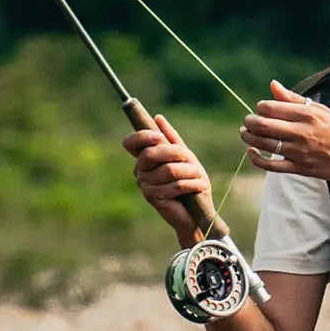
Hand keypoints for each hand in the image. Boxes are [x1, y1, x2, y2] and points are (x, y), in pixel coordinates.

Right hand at [123, 112, 212, 233]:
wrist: (198, 213)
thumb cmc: (191, 183)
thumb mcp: (185, 158)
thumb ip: (172, 139)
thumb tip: (158, 118)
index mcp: (145, 159)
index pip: (130, 143)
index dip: (141, 136)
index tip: (159, 137)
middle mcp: (140, 171)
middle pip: (151, 153)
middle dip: (175, 153)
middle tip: (189, 159)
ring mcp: (145, 185)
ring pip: (168, 170)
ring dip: (190, 172)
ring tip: (199, 178)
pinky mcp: (153, 198)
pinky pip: (174, 185)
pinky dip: (192, 184)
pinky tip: (199, 187)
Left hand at [241, 81, 329, 181]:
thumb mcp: (321, 110)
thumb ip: (295, 99)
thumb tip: (273, 85)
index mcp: (308, 115)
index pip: (270, 107)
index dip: (260, 107)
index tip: (262, 109)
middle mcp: (302, 132)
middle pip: (262, 125)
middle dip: (250, 122)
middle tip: (249, 121)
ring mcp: (300, 152)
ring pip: (263, 144)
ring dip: (249, 137)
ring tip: (246, 133)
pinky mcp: (300, 168)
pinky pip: (270, 165)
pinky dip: (256, 158)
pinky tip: (252, 151)